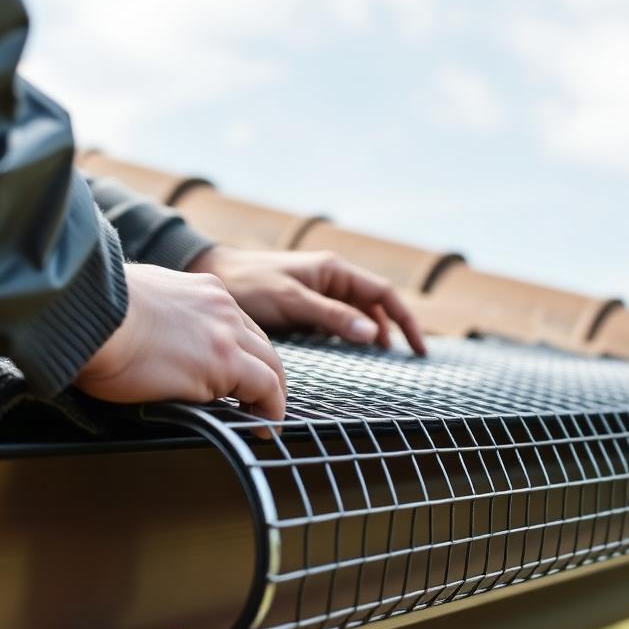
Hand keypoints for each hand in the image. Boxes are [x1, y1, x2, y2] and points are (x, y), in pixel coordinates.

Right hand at [74, 264, 286, 434]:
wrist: (86, 312)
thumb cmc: (91, 312)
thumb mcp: (136, 300)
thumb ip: (156, 315)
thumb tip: (147, 337)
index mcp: (201, 289)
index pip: (236, 323)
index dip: (243, 352)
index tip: (240, 372)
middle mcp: (221, 307)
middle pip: (261, 344)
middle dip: (265, 373)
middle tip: (259, 400)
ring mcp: (226, 334)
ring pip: (270, 366)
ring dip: (270, 394)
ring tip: (263, 418)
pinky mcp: (224, 363)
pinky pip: (266, 389)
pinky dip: (270, 410)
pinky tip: (263, 428)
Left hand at [190, 246, 426, 355]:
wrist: (210, 274)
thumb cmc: (248, 284)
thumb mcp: (292, 301)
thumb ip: (332, 317)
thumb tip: (372, 334)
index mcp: (333, 270)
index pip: (384, 294)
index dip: (405, 321)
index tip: (418, 349)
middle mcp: (330, 278)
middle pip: (375, 303)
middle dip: (393, 328)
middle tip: (406, 358)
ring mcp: (318, 291)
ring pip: (358, 312)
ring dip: (372, 331)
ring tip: (382, 357)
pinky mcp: (304, 305)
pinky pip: (338, 319)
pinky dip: (351, 334)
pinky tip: (351, 350)